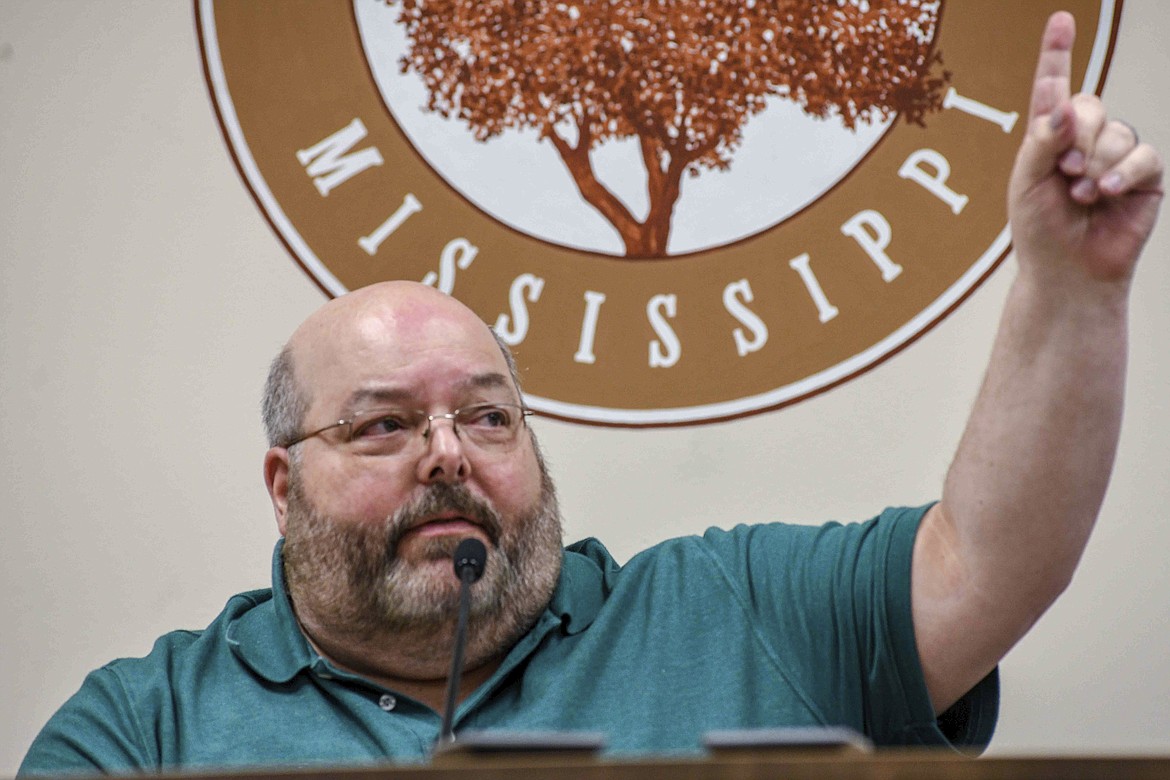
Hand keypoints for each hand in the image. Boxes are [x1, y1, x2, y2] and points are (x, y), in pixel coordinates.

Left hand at [1008, 11, 1162, 286]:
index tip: (1059, 20)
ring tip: (1080, 193)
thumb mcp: (1025, 184)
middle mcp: (1086, 140)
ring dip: (1096, 163)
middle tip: (1064, 171)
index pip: (1053, 87)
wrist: (1066, 272)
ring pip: (1118, 133)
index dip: (1057, 53)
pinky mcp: (1144, 177)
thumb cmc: (1039, 230)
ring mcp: (1117, 157)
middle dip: (1077, 137)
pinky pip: (1143, 157)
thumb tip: (1064, 105)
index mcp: (1050, 136)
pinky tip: (1106, 193)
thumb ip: (1041, 141)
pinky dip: (1123, 173)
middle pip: (1091, 105)